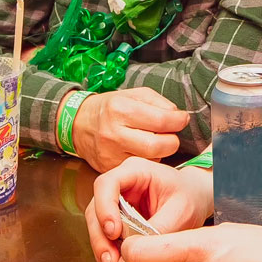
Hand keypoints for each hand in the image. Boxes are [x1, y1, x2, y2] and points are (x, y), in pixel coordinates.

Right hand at [72, 87, 189, 171]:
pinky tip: (142, 150)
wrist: (78, 124)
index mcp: (120, 109)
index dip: (178, 121)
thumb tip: (177, 116)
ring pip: (151, 159)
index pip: (161, 120)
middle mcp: (114, 133)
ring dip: (160, 151)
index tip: (182, 119)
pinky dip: (148, 160)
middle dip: (172, 141)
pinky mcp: (111, 168)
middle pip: (158, 146)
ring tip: (154, 140)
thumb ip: (158, 102)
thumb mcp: (132, 94)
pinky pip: (140, 167)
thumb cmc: (109, 107)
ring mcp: (111, 154)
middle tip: (171, 134)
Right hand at [85, 157, 213, 261]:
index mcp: (135, 171)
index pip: (107, 184)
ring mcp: (116, 203)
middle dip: (100, 238)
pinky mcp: (117, 221)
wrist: (195, 201)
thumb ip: (160, 228)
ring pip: (97, 227)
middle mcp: (120, 185)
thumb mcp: (182, 211)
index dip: (105, 208)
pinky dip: (111, 258)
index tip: (114, 232)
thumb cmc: (190, 198)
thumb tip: (137, 251)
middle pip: (96, 209)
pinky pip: (106, 240)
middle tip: (111, 261)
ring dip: (103, 251)